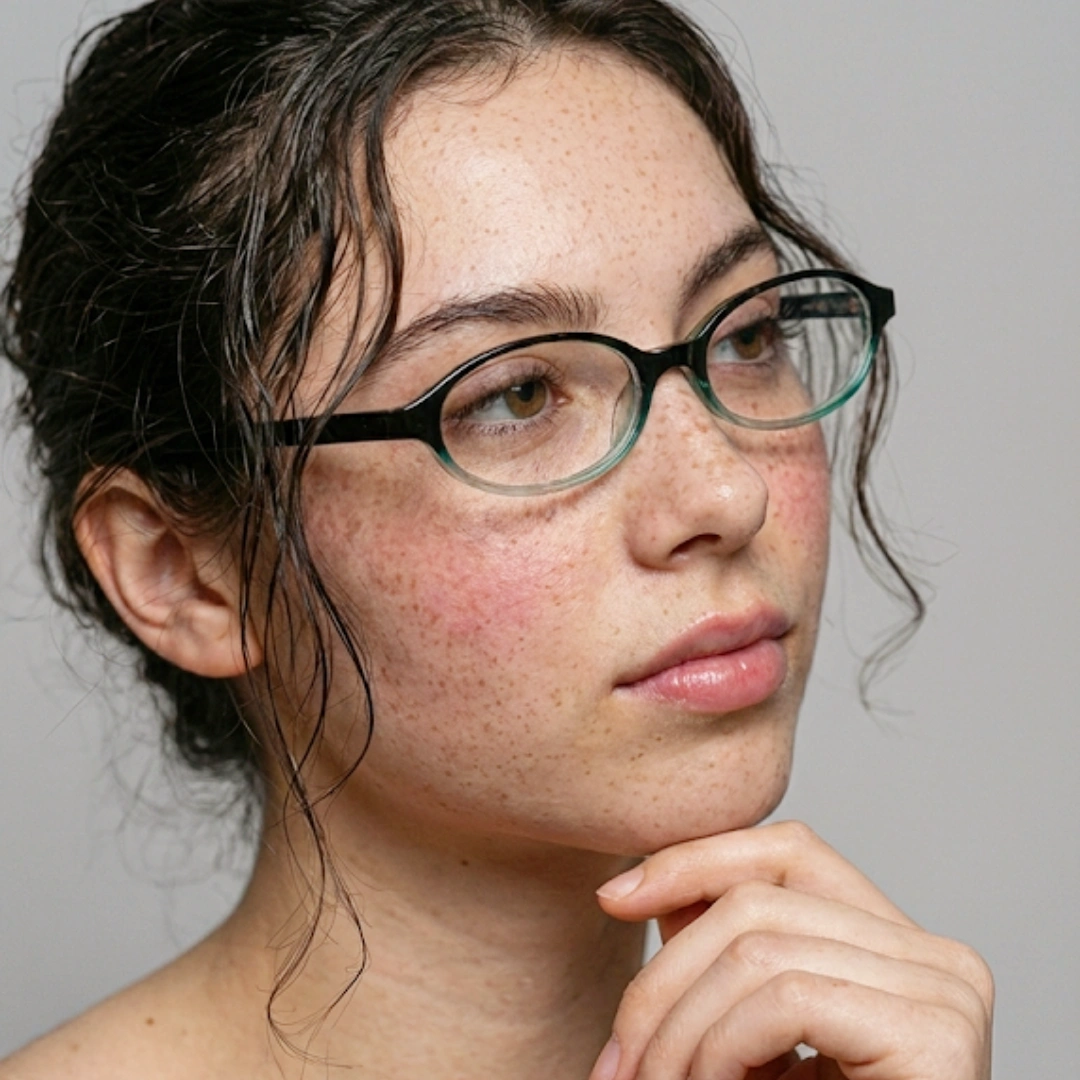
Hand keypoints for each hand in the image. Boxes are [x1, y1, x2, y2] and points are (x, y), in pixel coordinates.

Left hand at [590, 821, 992, 1079]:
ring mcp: (946, 991)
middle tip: (617, 1063)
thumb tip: (635, 888)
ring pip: (758, 949)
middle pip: (758, 902)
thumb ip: (720, 963)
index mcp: (898, 948)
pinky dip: (723, 1049)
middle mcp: (937, 957)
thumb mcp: (751, 1043)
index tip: (613, 897)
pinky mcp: (936, 1035)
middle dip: (664, 978)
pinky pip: (788, 1000)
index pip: (787, 853)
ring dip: (681, 1030)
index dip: (695, 860)